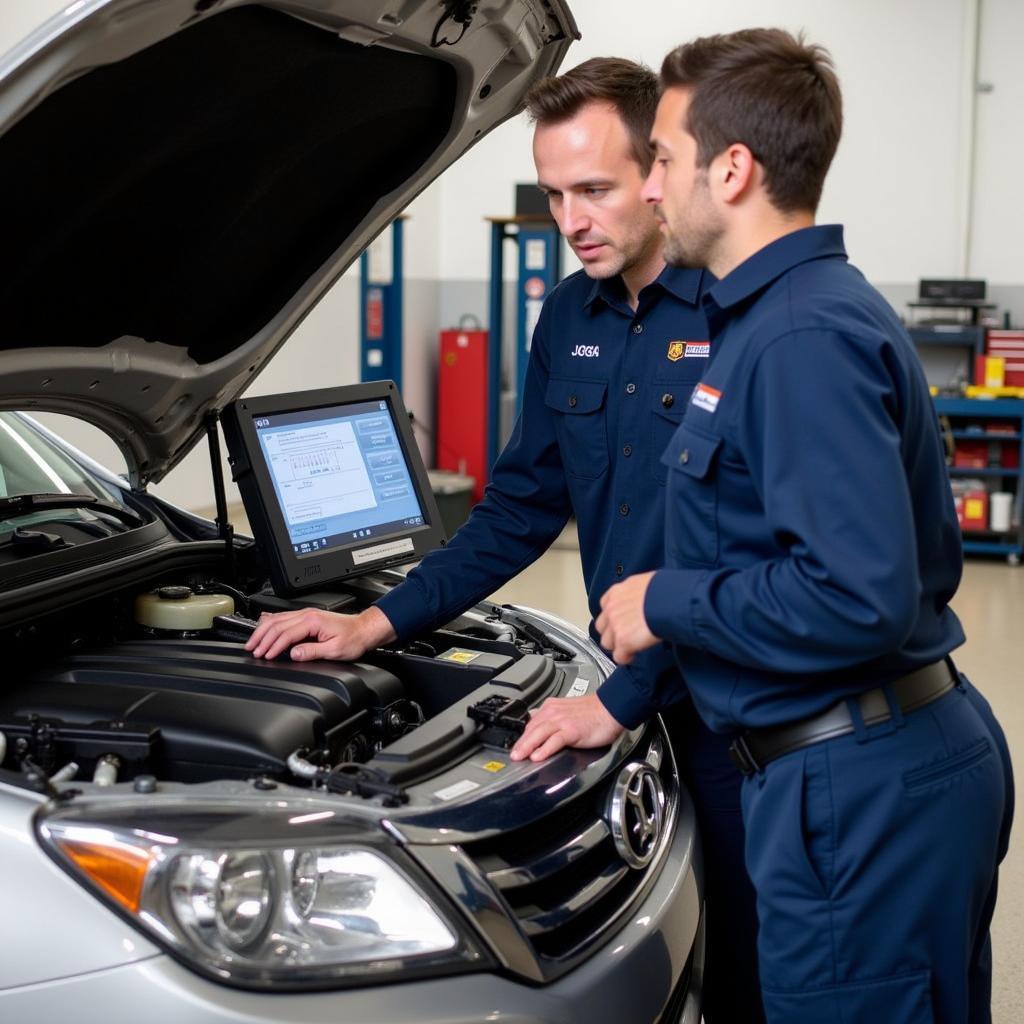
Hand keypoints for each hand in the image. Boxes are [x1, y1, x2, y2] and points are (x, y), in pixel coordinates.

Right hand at [245, 605, 395, 661]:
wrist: (363, 629)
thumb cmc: (353, 639)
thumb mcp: (334, 650)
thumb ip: (312, 651)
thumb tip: (293, 654)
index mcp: (312, 621)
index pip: (286, 634)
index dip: (273, 646)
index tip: (264, 656)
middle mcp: (307, 615)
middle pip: (276, 624)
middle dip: (262, 638)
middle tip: (252, 650)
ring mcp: (306, 614)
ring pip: (277, 619)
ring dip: (263, 631)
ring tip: (253, 642)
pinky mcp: (307, 616)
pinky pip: (283, 617)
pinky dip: (270, 623)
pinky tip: (263, 626)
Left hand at [510, 694, 624, 761]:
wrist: (611, 708)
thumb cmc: (593, 711)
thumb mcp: (566, 709)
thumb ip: (552, 715)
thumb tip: (538, 721)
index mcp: (552, 707)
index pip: (531, 723)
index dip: (522, 737)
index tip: (516, 747)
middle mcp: (554, 712)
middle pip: (532, 729)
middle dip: (520, 743)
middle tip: (513, 756)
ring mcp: (563, 721)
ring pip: (539, 734)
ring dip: (527, 746)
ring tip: (519, 757)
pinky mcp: (572, 730)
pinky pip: (555, 740)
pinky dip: (545, 749)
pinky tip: (538, 756)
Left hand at [595, 571, 658, 663]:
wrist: (669, 600)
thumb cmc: (666, 590)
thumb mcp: (646, 582)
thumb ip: (638, 592)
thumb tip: (645, 597)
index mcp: (617, 592)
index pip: (605, 607)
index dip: (614, 616)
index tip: (623, 620)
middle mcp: (612, 608)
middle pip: (602, 626)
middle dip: (612, 632)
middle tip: (626, 634)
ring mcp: (615, 625)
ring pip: (607, 642)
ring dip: (617, 645)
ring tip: (630, 646)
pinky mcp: (623, 641)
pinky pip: (618, 656)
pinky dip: (626, 657)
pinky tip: (634, 654)